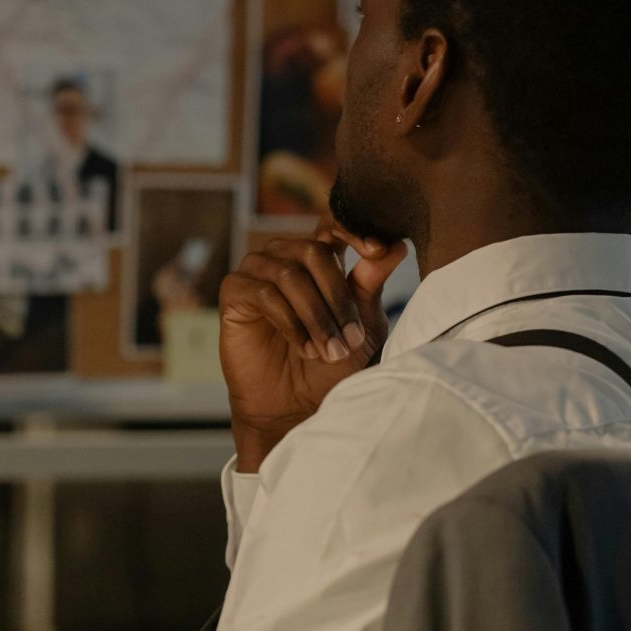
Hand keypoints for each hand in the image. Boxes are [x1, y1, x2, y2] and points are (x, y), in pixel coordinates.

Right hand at [219, 231, 405, 470]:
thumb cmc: (331, 365)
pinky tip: (303, 348)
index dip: (352, 229)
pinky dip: (289, 322)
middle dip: (336, 297)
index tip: (375, 249)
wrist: (296, 406)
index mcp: (319, 258)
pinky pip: (263, 293)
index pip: (331, 224)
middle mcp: (286, 258)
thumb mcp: (362, 324)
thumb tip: (395, 245)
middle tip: (350, 339)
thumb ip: (371, 283)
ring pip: (290, 274)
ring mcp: (257, 272)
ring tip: (328, 350)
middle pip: (313, 251)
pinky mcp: (234, 294)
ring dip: (315, 315)